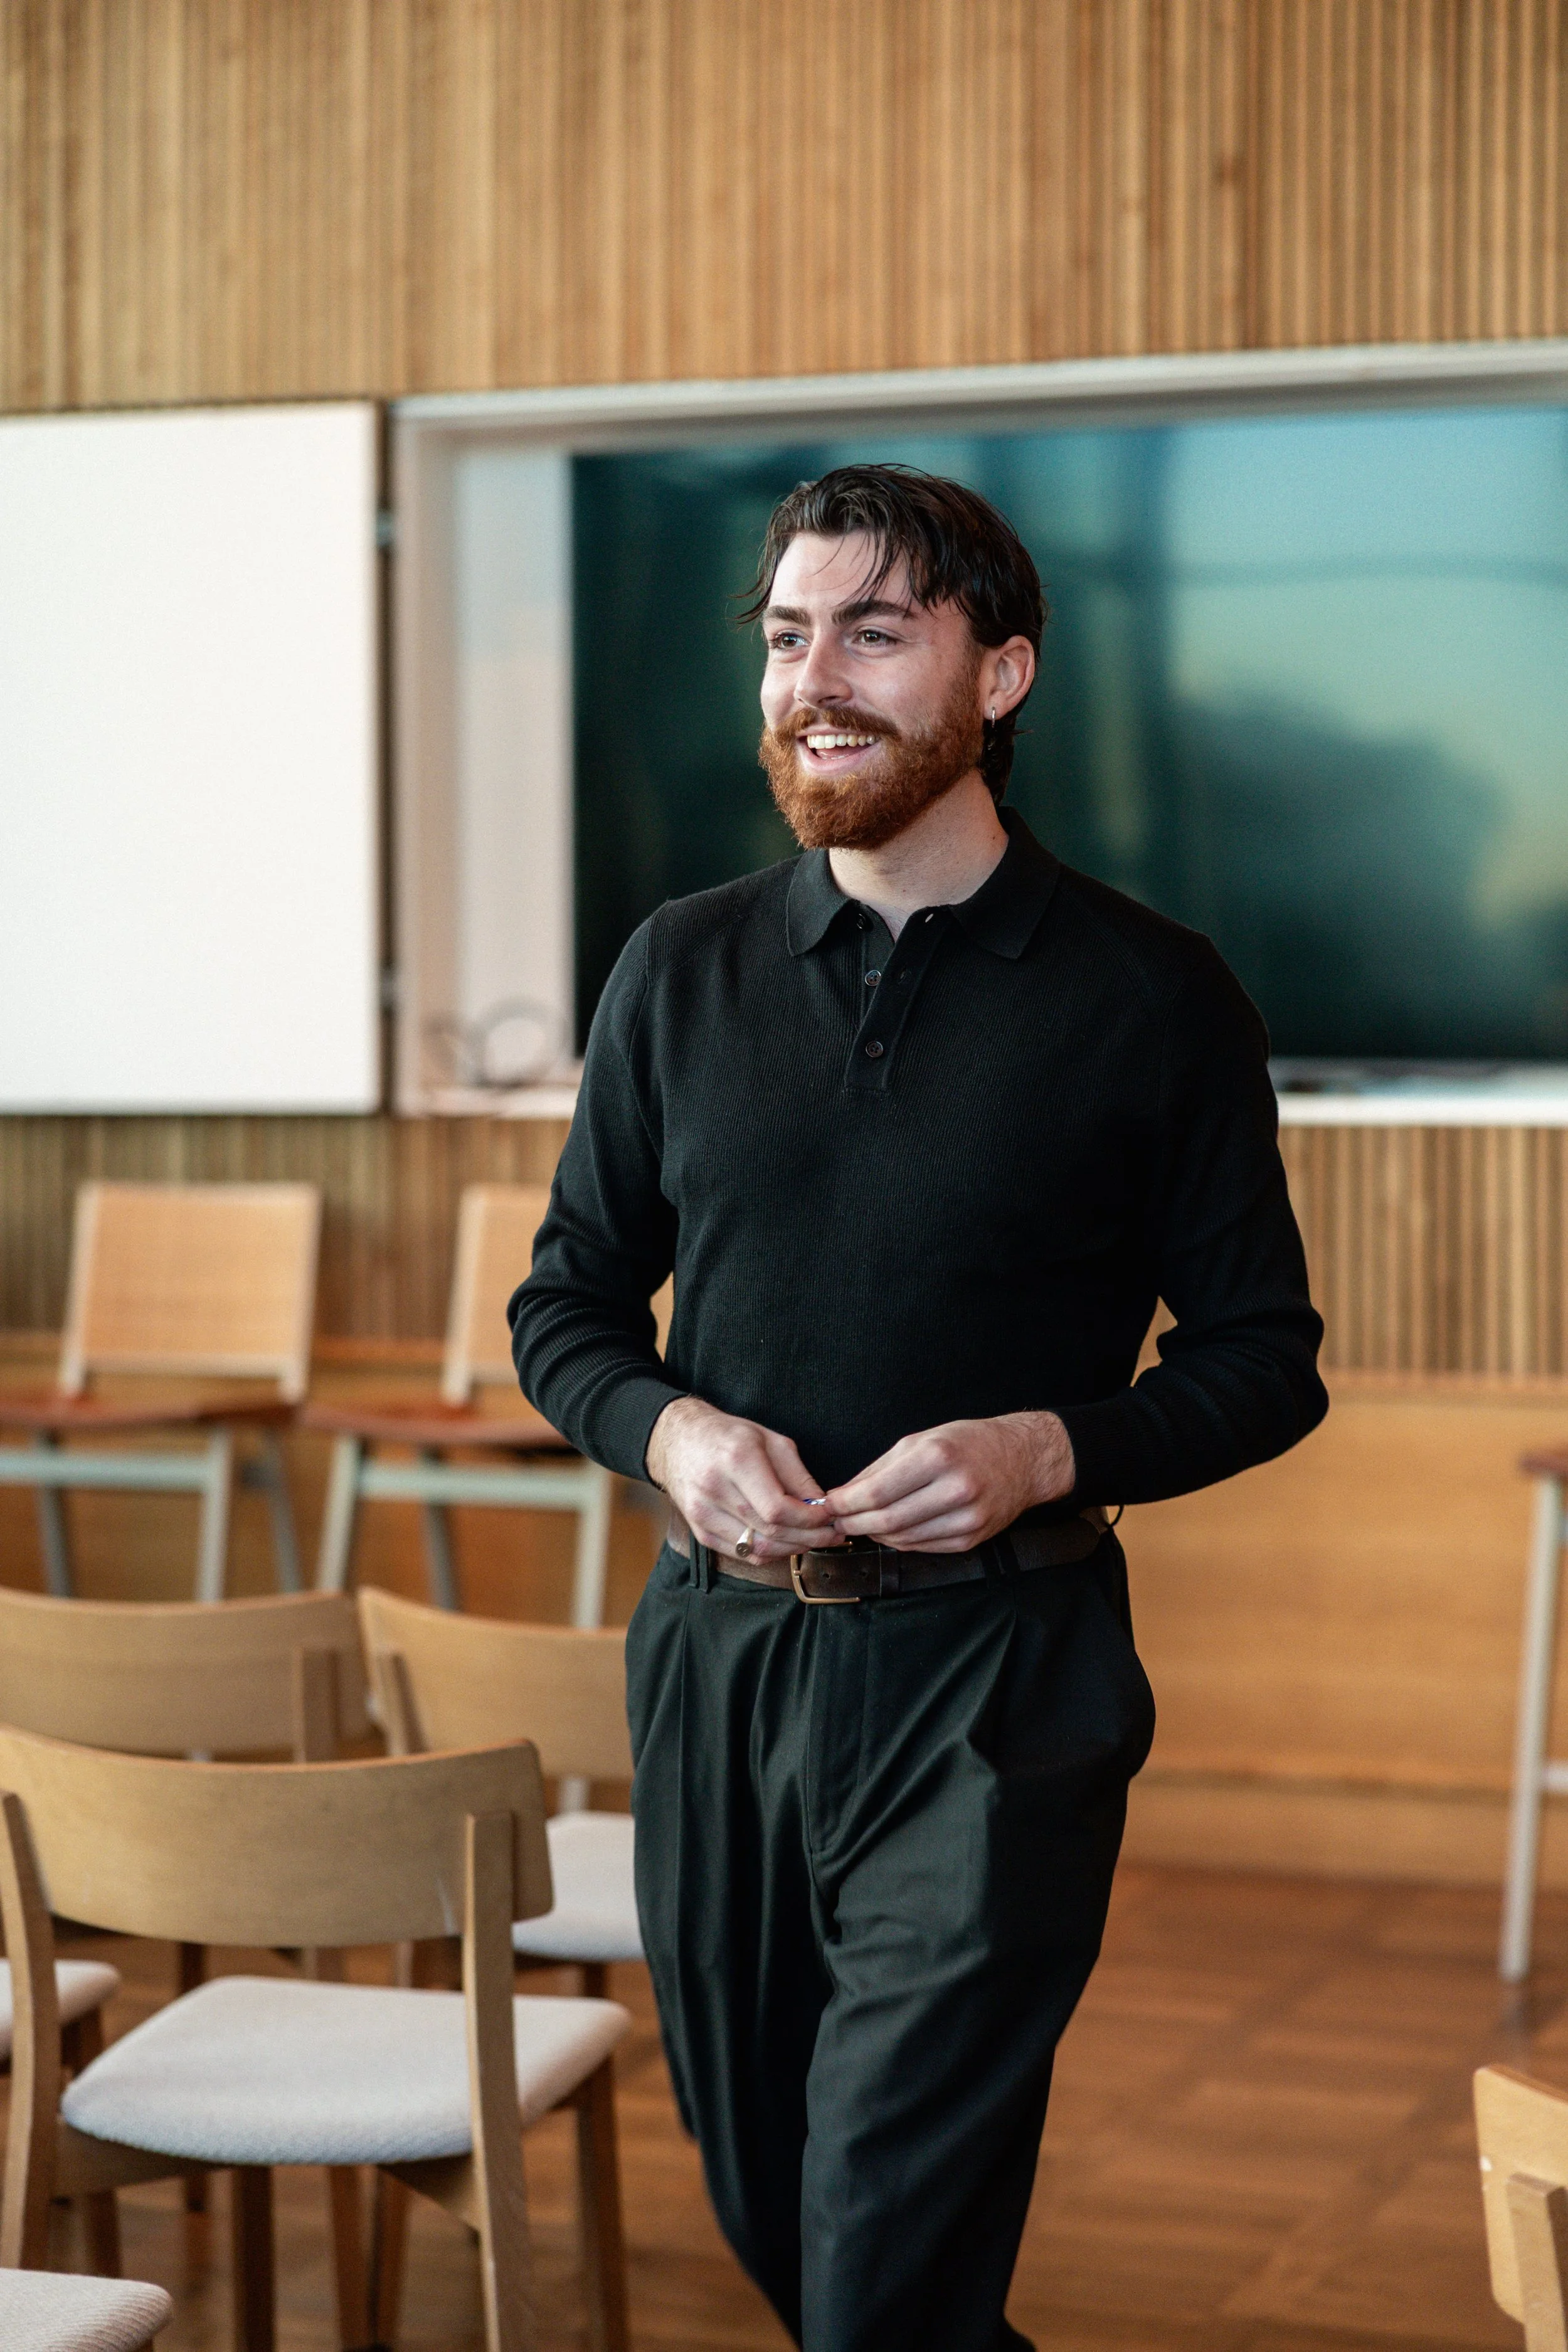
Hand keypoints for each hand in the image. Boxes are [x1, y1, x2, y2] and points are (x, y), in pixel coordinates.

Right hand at [645, 1396, 842, 1562]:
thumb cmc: (728, 1436)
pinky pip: (742, 1554)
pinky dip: (769, 1553)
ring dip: (791, 1549)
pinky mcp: (699, 1531)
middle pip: (769, 1531)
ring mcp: (702, 1513)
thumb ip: (798, 1475)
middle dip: (808, 1538)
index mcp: (736, 1460)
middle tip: (830, 1536)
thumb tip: (822, 1506)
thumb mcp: (770, 1440)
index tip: (828, 1519)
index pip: (778, 1509)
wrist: (678, 1441)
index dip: (809, 1521)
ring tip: (812, 1540)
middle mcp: (714, 1488)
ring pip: (757, 1548)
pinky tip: (785, 1543)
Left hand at [823, 1411, 1075, 1552]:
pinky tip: (890, 1531)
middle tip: (837, 1520)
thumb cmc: (969, 1443)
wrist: (1023, 1459)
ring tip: (860, 1524)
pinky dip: (899, 1542)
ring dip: (874, 1535)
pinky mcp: (971, 1539)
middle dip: (854, 1523)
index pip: (878, 1492)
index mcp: (939, 1457)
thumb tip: (842, 1493)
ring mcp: (967, 1519)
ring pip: (903, 1539)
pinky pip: (923, 1547)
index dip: (846, 1503)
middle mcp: (955, 1490)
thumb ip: (880, 1468)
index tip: (829, 1503)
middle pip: (887, 1520)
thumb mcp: (921, 1440)